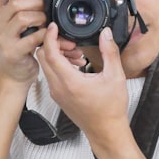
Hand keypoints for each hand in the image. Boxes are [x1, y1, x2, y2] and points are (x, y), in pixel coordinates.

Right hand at [0, 0, 84, 83]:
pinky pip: (32, 38)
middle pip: (16, 3)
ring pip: (23, 18)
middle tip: (46, 6)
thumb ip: (23, 8)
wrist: (12, 71)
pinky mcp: (14, 52)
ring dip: (40, 17)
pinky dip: (44, 34)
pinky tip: (47, 34)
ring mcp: (4, 38)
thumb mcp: (14, 23)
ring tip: (46, 21)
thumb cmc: (17, 43)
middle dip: (36, 1)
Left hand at [38, 24, 130, 146]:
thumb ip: (110, 52)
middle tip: (70, 40)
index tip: (54, 26)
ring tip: (76, 53)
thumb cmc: (110, 109)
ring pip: (46, 66)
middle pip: (43, 57)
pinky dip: (59, 65)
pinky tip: (76, 65)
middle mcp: (58, 88)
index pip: (50, 53)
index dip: (50, 36)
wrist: (106, 132)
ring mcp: (57, 94)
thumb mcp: (115, 76)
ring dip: (57, 55)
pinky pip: (51, 76)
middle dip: (53, 44)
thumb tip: (106, 34)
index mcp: (70, 82)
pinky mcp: (59, 97)